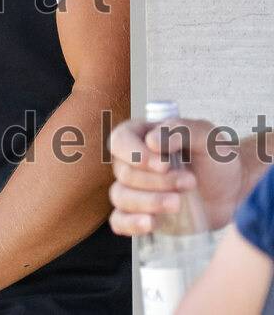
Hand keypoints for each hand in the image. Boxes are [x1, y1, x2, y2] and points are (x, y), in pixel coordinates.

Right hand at [108, 117, 246, 234]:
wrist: (232, 189)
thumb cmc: (216, 158)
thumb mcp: (206, 136)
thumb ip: (180, 130)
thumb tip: (151, 142)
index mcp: (139, 136)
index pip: (120, 142)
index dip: (136, 154)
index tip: (165, 165)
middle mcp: (130, 163)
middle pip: (125, 173)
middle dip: (157, 181)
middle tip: (190, 182)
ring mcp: (134, 190)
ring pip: (121, 197)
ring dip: (149, 202)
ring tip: (178, 204)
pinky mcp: (142, 214)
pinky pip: (120, 221)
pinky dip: (130, 223)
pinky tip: (149, 224)